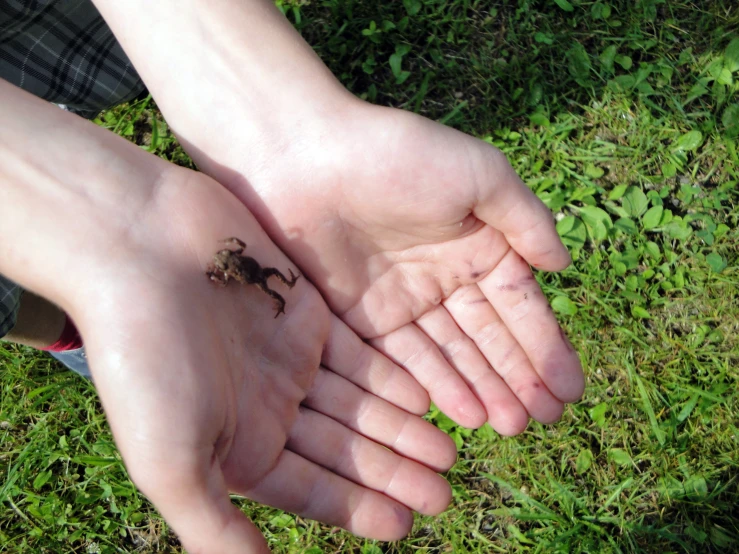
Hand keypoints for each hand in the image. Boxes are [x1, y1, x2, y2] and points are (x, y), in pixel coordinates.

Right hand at [0, 83, 455, 552]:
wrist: (134, 246)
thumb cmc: (144, 358)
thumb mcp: (169, 458)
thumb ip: (212, 523)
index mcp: (233, 445)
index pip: (309, 488)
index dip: (356, 508)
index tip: (404, 526)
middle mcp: (264, 405)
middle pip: (342, 447)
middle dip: (391, 472)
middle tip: (444, 495)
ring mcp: (285, 357)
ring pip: (355, 402)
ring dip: (398, 427)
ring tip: (445, 454)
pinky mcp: (302, 312)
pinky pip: (355, 352)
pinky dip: (387, 375)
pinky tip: (423, 396)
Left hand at [92, 0, 584, 434]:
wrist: (303, 157)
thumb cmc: (397, 156)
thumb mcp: (478, 173)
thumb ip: (525, 218)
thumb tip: (563, 266)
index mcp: (476, 242)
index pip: (518, 305)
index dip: (544, 348)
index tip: (569, 390)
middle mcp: (443, 276)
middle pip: (487, 339)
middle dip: (518, 378)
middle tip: (544, 420)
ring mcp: (402, 300)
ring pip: (450, 356)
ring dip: (482, 390)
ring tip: (510, 427)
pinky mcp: (361, 318)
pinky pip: (404, 359)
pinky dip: (433, 386)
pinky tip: (461, 414)